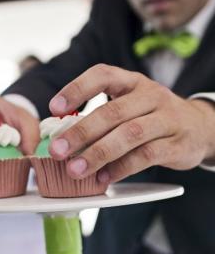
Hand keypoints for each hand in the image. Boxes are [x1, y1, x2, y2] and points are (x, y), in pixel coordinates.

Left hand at [48, 64, 214, 182]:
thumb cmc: (153, 117)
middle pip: (113, 111)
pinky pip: (146, 156)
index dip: (77, 88)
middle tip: (57, 150)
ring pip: (129, 135)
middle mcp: (151, 96)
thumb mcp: (131, 106)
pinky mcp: (177, 144)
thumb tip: (64, 138)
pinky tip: (103, 178)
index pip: (103, 75)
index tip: (54, 108)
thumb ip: (103, 117)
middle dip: (81, 132)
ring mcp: (167, 119)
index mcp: (133, 83)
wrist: (200, 127)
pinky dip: (122, 168)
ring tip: (75, 169)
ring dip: (98, 153)